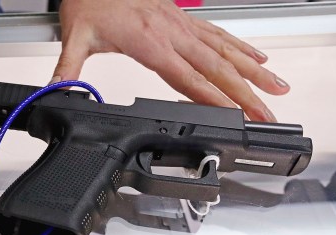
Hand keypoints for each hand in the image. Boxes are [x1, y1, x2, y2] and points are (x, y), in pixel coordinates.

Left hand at [54, 0, 288, 121]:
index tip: (235, 115)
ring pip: (225, 50)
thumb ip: (67, 69)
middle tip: (268, 115)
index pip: (187, 77)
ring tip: (278, 88)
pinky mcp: (183, 18)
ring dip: (254, 71)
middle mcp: (172, 32)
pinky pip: (219, 34)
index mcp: (149, 41)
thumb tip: (58, 93)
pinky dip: (241, 47)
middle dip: (246, 94)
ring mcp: (181, 24)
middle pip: (216, 68)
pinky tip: (257, 58)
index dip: (212, 98)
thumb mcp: (74, 36)